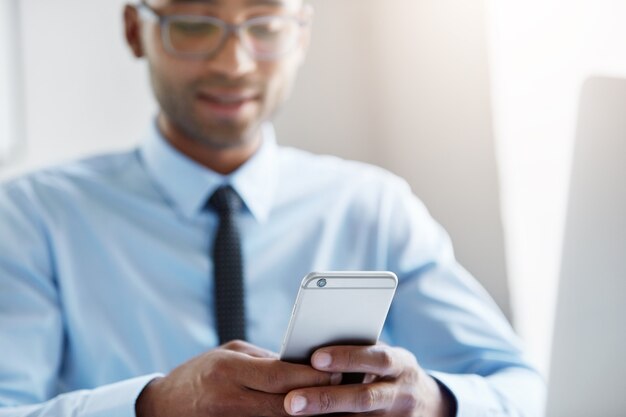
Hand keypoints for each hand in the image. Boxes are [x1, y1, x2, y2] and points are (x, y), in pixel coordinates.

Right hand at [135, 340, 340, 416]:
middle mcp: (229, 400)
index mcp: (229, 371)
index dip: (312, 376)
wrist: (163, 407)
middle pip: (286, 404)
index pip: (280, 376)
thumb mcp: (228, 355)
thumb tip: (302, 363)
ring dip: (309, 416)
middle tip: (343, 390)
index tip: (336, 371)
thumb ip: (264, 360)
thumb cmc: (200, 373)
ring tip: (334, 409)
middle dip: (318, 398)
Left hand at [283, 344, 455, 416]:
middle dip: (326, 399)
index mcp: (401, 365)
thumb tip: (316, 340)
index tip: (315, 358)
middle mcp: (401, 394)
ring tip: (294, 415)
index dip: (347, 357)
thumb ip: (359, 350)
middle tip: (292, 401)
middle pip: (363, 398)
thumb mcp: (385, 356)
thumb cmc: (391, 372)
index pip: (376, 358)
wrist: (429, 405)